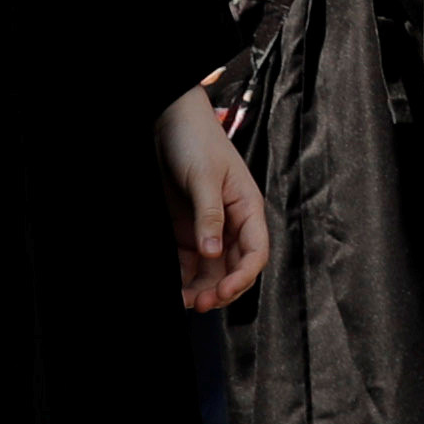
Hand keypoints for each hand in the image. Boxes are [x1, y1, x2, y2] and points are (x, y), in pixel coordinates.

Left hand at [162, 85, 268, 311]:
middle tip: (198, 303)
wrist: (168, 120)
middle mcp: (231, 223)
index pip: (255, 252)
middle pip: (234, 269)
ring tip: (183, 300)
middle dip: (220, 290)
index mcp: (247, 208)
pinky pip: (188, 263)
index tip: (222, 292)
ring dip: (200, 289)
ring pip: (211, 271)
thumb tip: (213, 254)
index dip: (243, 277)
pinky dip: (183, 278)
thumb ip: (210, 216)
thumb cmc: (195, 139)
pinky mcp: (186, 230)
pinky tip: (175, 285)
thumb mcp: (204, 177)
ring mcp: (208, 228)